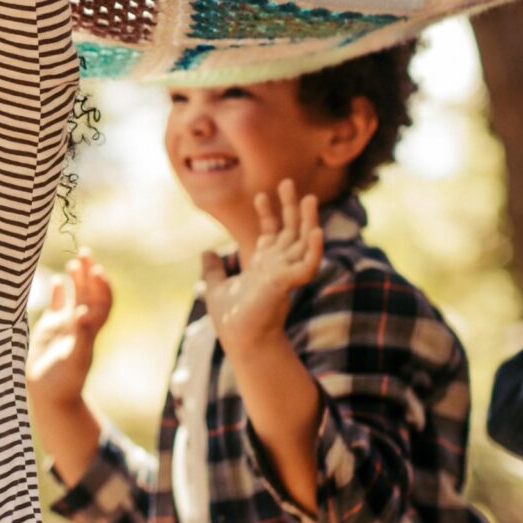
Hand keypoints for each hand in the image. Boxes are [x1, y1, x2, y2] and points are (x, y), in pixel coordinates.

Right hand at [28, 251, 113, 407]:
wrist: (48, 396)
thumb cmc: (64, 381)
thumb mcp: (74, 359)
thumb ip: (80, 335)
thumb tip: (85, 311)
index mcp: (90, 330)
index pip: (103, 302)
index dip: (103, 286)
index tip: (97, 271)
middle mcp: (79, 324)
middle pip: (89, 293)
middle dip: (89, 273)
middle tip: (86, 252)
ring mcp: (64, 325)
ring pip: (74, 296)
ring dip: (76, 279)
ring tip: (74, 263)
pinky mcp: (49, 329)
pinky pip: (55, 306)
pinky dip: (57, 292)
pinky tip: (56, 280)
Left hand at [202, 182, 324, 355]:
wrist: (239, 340)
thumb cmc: (232, 319)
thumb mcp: (216, 287)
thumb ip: (212, 270)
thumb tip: (205, 252)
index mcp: (263, 266)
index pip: (270, 234)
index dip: (267, 213)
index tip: (261, 194)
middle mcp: (278, 267)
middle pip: (290, 231)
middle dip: (289, 207)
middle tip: (287, 182)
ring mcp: (286, 274)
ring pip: (304, 242)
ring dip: (308, 221)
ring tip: (309, 198)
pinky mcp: (290, 284)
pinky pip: (308, 264)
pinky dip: (314, 249)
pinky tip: (317, 232)